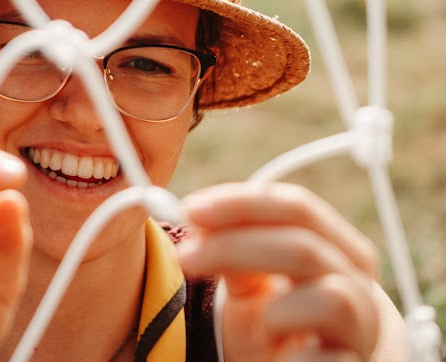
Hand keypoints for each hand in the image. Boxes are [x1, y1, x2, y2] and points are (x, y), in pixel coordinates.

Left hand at [178, 183, 387, 361]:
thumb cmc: (268, 331)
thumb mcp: (248, 285)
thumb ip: (232, 249)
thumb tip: (198, 216)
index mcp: (337, 252)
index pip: (299, 208)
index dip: (243, 203)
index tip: (191, 209)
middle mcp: (360, 286)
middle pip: (305, 247)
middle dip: (236, 247)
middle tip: (186, 257)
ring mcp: (363, 331)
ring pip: (333, 298)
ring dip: (277, 312)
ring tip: (262, 329)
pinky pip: (328, 359)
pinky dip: (293, 358)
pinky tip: (280, 359)